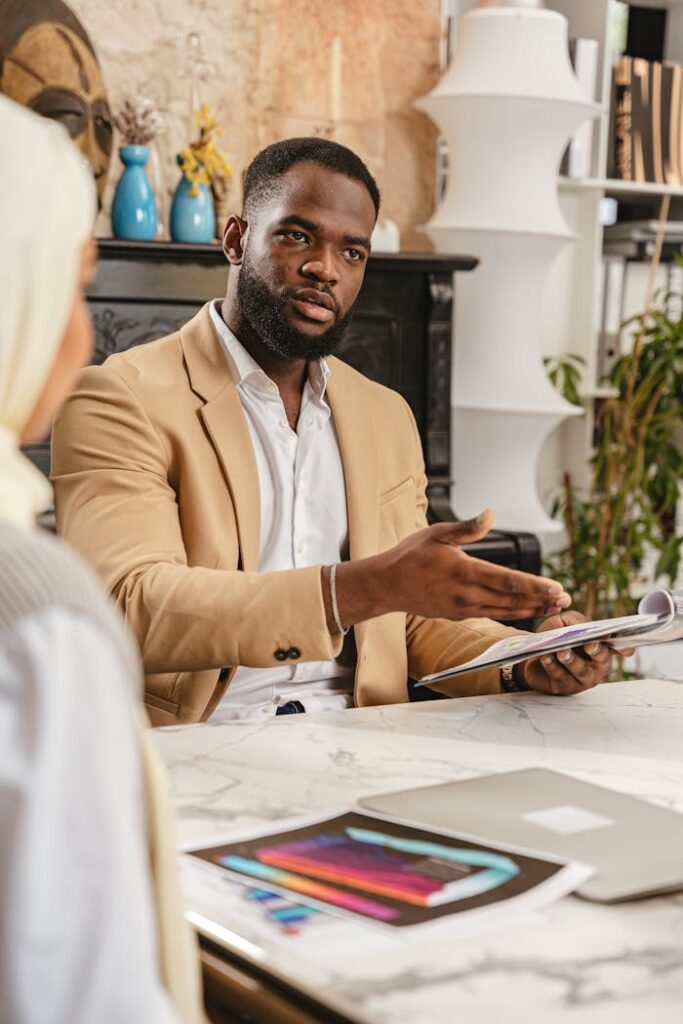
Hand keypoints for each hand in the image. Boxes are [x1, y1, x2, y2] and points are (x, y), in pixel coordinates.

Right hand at [330, 509, 571, 629]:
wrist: (387, 585)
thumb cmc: (411, 556)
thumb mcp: (437, 533)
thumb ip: (468, 527)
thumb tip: (490, 513)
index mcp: (465, 572)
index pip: (509, 581)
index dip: (535, 586)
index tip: (556, 588)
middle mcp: (467, 595)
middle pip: (513, 600)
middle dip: (542, 600)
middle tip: (566, 600)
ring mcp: (463, 609)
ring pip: (505, 611)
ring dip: (531, 609)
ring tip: (553, 607)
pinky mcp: (459, 615)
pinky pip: (492, 615)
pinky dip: (512, 613)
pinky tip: (525, 609)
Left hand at [521, 611, 635, 695]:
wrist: (534, 655)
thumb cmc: (556, 638)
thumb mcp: (564, 623)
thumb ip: (575, 620)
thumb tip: (582, 624)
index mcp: (603, 646)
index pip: (621, 648)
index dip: (625, 646)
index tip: (621, 643)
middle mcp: (598, 664)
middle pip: (602, 658)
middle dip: (597, 650)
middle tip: (590, 645)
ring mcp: (584, 678)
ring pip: (581, 670)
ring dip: (571, 660)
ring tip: (561, 651)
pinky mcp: (567, 687)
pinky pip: (561, 676)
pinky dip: (553, 666)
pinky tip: (546, 658)